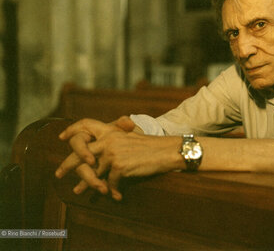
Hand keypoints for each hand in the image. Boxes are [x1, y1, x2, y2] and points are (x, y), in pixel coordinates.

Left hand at [56, 117, 181, 199]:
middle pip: (80, 152)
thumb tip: (100, 150)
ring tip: (79, 192)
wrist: (167, 151)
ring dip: (87, 185)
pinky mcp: (119, 167)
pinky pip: (109, 182)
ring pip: (93, 172)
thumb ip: (115, 138)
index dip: (73, 130)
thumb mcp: (132, 136)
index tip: (62, 138)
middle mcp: (109, 140)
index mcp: (111, 131)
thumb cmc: (152, 145)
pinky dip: (112, 190)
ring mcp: (113, 153)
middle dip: (67, 164)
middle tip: (58, 174)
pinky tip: (116, 196)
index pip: (86, 125)